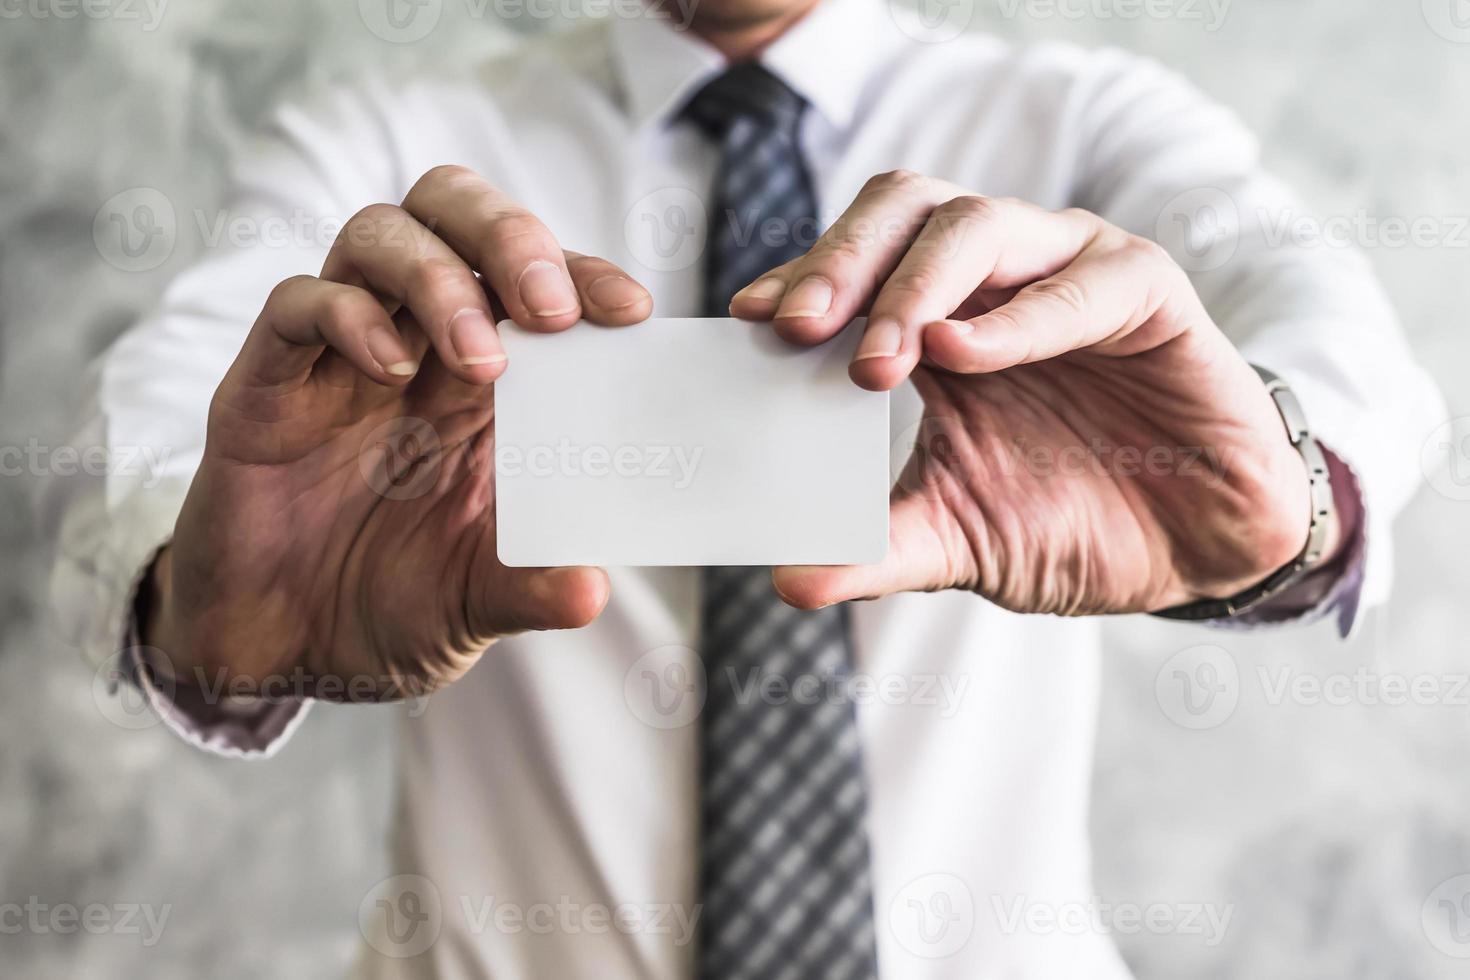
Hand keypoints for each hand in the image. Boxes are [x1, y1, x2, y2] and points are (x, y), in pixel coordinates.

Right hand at [146, 165, 651, 698]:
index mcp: (484, 378)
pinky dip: (345, 316)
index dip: (585, 275)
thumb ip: (530, 588)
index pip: (537, 279)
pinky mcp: (268, 381)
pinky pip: (297, 304)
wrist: (281, 652)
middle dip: (509, 237)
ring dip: (439, 278)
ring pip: (380, 235)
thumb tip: (592, 591)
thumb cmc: (390, 607)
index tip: (632, 312)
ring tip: (480, 360)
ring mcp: (340, 354)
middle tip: (549, 310)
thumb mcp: (477, 603)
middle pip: (455, 212)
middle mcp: (416, 344)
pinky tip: (388, 368)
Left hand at [731, 171, 1323, 615]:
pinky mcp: (1146, 292)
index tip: (747, 324)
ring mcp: (1070, 274)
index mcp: (939, 322)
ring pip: (978, 223)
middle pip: (905, 210)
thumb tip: (788, 581)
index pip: (856, 266)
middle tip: (794, 325)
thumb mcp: (958, 541)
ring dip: (915, 286)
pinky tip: (964, 354)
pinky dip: (1017, 318)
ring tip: (875, 358)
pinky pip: (1081, 282)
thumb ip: (876, 548)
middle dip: (843, 260)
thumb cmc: (1071, 523)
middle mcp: (997, 281)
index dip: (803, 280)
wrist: (1196, 549)